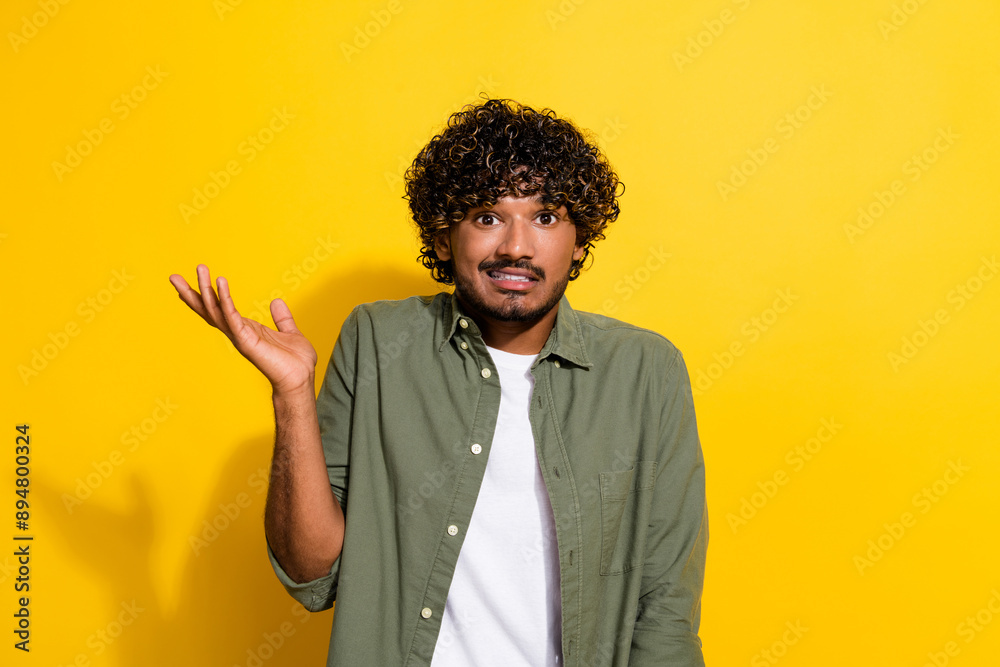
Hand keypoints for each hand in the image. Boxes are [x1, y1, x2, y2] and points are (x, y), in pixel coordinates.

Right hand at [169, 265, 317, 395]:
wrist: (301, 380)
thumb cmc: (296, 362)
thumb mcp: (289, 332)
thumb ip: (282, 318)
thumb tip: (276, 302)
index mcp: (246, 329)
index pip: (219, 310)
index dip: (204, 296)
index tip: (191, 281)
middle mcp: (238, 333)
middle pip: (208, 310)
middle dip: (192, 293)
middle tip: (174, 276)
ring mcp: (240, 337)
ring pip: (216, 311)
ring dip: (206, 290)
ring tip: (201, 269)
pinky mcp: (247, 341)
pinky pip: (232, 317)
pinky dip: (226, 300)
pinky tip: (220, 283)